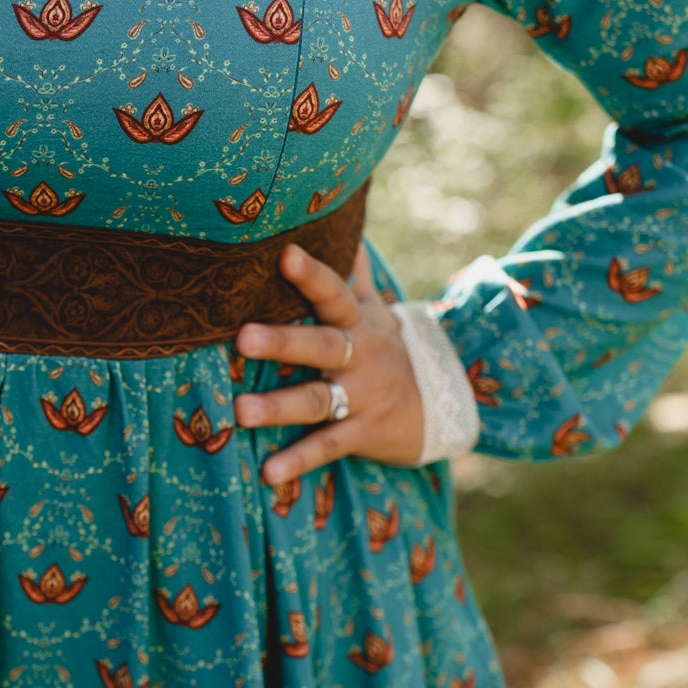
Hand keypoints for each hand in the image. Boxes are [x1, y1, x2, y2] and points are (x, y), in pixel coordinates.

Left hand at [233, 241, 422, 482]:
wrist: (446, 403)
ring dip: (279, 408)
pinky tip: (268, 473)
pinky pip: (328, 447)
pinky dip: (299, 462)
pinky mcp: (363, 434)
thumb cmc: (391, 349)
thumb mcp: (378, 310)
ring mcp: (362, 397)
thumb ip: (353, 271)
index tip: (284, 254)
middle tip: (242, 338)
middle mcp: (359, 357)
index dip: (310, 275)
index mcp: (358, 322)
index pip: (333, 293)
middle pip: (320, 345)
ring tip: (240, 412)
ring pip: (318, 400)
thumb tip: (340, 213)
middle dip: (282, 342)